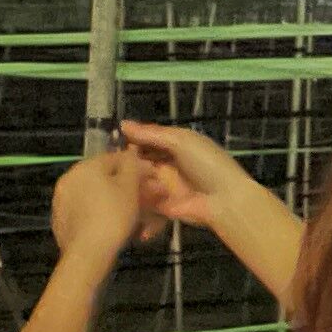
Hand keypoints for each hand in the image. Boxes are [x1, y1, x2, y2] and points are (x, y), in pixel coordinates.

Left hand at [50, 147, 157, 263]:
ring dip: (111, 201)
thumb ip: (133, 165)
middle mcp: (69, 178)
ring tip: (128, 217)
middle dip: (125, 188)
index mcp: (85, 166)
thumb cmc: (113, 216)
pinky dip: (97, 215)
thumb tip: (133, 155)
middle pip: (103, 178)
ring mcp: (61, 200)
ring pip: (93, 196)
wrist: (88, 253)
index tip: (151, 181)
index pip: (116, 158)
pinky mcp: (60, 220)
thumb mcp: (130, 187)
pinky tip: (109, 227)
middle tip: (142, 202)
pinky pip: (84, 211)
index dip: (137, 168)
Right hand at [117, 118, 258, 228]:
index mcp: (176, 145)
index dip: (131, 139)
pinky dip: (134, 199)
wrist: (224, 201)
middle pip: (141, 160)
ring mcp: (164, 186)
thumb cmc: (206, 164)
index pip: (148, 139)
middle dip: (126, 161)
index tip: (110, 139)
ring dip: (129, 179)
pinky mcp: (161, 206)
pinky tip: (120, 196)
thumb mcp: (181, 141)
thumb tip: (123, 124)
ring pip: (139, 180)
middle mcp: (168, 164)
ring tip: (113, 179)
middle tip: (107, 161)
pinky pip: (143, 201)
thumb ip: (152, 134)